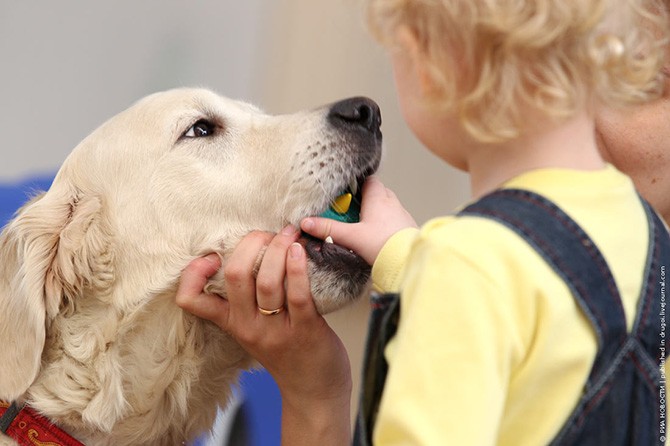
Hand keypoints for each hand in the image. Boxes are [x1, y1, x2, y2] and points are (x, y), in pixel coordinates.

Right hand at [176, 227, 351, 443]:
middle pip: (235, 275)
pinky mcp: (304, 330)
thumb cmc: (287, 353)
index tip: (211, 256)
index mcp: (231, 323)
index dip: (192, 273)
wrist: (314, 393)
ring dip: (278, 248)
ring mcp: (275, 329)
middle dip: (250, 243)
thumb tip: (249, 251)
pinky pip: (297, 294)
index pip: (191, 300)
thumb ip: (246, 300)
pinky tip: (300, 250)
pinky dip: (297, 267)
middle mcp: (248, 326)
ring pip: (266, 280)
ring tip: (289, 234)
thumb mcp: (254, 329)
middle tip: (267, 234)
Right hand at [301, 175, 416, 264]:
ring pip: (385, 207)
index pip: (367, 180)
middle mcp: (392, 202)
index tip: (344, 194)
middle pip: (375, 193)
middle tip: (349, 213)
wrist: (408, 261)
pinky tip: (376, 237)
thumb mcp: (351, 236)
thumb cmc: (384, 245)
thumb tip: (307, 222)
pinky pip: (393, 220)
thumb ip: (328, 228)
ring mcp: (401, 215)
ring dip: (374, 213)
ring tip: (361, 227)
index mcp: (378, 197)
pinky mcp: (407, 228)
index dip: (355, 185)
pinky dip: (384, 225)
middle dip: (363, 201)